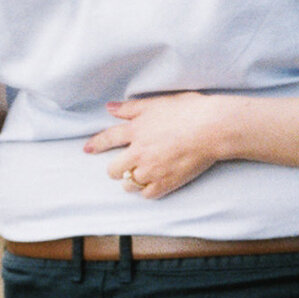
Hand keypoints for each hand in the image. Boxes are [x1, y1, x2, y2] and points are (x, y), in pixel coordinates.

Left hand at [83, 94, 230, 198]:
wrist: (212, 128)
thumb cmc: (189, 110)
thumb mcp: (157, 103)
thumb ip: (131, 108)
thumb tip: (110, 108)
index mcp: (136, 130)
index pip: (107, 138)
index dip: (95, 144)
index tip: (87, 149)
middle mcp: (139, 152)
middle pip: (114, 169)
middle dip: (116, 168)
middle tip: (123, 166)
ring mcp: (151, 170)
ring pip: (128, 184)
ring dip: (131, 181)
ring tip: (140, 175)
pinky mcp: (166, 183)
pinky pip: (147, 194)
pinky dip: (147, 190)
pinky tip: (153, 184)